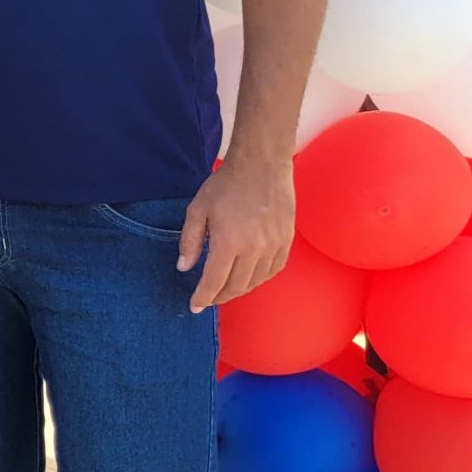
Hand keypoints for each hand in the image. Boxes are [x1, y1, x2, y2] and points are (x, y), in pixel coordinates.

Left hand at [179, 158, 294, 312]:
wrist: (262, 165)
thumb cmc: (225, 185)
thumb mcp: (197, 210)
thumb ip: (190, 241)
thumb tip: (184, 267)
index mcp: (229, 242)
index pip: (214, 282)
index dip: (203, 297)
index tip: (194, 306)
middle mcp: (254, 249)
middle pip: (235, 287)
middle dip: (219, 297)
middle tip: (208, 299)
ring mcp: (274, 246)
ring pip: (255, 282)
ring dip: (238, 290)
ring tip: (225, 290)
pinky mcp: (287, 241)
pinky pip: (273, 271)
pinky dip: (258, 279)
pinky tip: (248, 278)